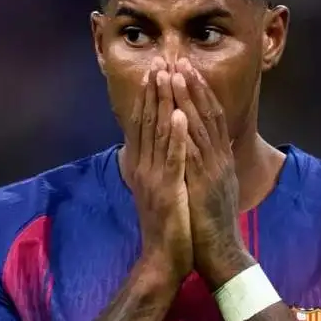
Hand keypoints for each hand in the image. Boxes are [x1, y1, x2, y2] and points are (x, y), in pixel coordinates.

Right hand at [127, 63, 191, 285]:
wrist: (163, 260)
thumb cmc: (167, 227)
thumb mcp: (161, 191)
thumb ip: (159, 167)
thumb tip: (160, 149)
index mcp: (141, 166)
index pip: (142, 124)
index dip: (148, 96)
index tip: (154, 70)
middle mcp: (142, 167)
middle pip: (146, 121)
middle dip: (154, 90)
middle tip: (159, 60)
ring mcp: (153, 178)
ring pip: (157, 133)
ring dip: (162, 103)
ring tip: (167, 76)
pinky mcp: (167, 189)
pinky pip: (171, 158)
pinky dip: (174, 135)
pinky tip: (178, 115)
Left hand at [170, 59, 251, 289]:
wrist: (221, 254)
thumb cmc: (211, 225)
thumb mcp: (211, 189)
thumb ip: (209, 166)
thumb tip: (204, 150)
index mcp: (219, 159)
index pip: (210, 118)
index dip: (198, 92)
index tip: (186, 69)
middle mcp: (219, 159)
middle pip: (206, 114)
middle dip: (192, 85)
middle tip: (178, 59)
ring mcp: (214, 169)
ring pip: (200, 126)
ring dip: (187, 99)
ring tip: (175, 74)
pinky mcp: (206, 184)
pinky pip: (195, 152)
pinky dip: (186, 130)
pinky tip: (177, 112)